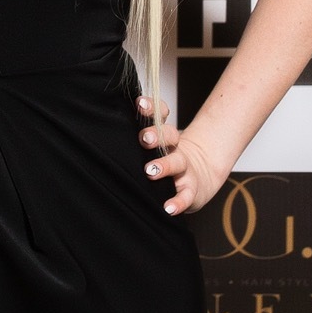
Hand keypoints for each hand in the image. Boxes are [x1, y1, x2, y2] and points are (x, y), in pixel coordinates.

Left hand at [134, 96, 227, 216]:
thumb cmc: (168, 161)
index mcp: (165, 136)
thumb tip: (111, 127)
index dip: (152, 108)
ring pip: (177, 162)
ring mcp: (185, 169)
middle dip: (156, 135)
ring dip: (164, 166)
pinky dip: (178, 203)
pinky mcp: (191, 190)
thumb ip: (143, 139)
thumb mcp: (157, 147)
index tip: (140, 104)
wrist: (201, 178)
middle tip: (144, 139)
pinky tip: (169, 208)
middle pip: (169, 136)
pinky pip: (185, 196)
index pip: (160, 116)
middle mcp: (175, 149)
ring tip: (151, 171)